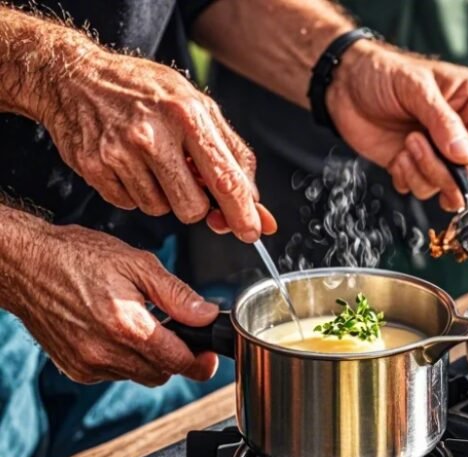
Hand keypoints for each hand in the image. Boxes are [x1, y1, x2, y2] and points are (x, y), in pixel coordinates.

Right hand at [3, 218, 219, 386]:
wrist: (24, 264)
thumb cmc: (77, 256)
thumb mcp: (137, 264)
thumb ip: (177, 295)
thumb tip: (207, 316)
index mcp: (126, 327)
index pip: (179, 363)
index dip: (201, 362)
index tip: (210, 356)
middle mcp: (105, 353)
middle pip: (162, 374)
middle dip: (175, 358)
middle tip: (176, 333)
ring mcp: (87, 364)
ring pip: (138, 376)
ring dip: (149, 359)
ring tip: (140, 326)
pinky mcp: (75, 369)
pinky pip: (114, 373)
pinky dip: (123, 359)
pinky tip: (115, 332)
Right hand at [40, 47, 274, 241]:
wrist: (76, 76)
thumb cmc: (143, 90)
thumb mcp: (197, 105)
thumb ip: (232, 153)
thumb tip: (255, 200)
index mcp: (187, 114)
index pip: (225, 179)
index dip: (242, 213)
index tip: (251, 231)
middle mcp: (152, 134)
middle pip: (192, 208)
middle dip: (197, 204)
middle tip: (187, 179)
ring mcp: (119, 152)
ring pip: (160, 209)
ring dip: (164, 195)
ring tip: (152, 162)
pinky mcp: (94, 167)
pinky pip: (129, 204)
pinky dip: (135, 191)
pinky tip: (129, 164)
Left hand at [326, 42, 467, 211]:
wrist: (342, 84)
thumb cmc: (381, 72)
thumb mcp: (416, 88)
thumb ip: (442, 121)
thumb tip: (465, 155)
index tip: (459, 165)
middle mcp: (460, 131)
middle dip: (448, 173)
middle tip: (418, 148)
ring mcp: (437, 151)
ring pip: (446, 187)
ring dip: (423, 173)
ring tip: (406, 144)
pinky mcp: (415, 166)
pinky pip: (421, 189)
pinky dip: (407, 179)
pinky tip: (396, 155)